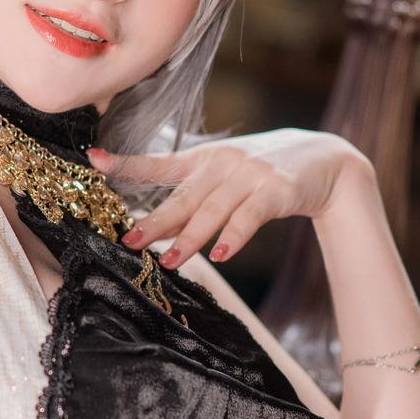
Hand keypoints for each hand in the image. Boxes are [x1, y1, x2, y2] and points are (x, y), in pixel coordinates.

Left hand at [87, 131, 372, 266]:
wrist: (325, 161)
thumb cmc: (267, 170)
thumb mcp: (227, 170)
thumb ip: (194, 187)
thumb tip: (160, 217)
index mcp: (205, 159)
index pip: (160, 163)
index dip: (127, 163)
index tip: (93, 160)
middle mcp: (223, 164)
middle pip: (181, 197)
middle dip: (153, 220)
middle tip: (128, 241)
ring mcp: (250, 176)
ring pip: (212, 210)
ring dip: (190, 237)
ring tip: (169, 260)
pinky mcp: (276, 190)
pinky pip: (249, 216)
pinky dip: (234, 236)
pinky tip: (220, 255)